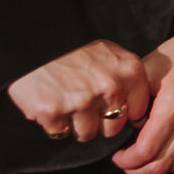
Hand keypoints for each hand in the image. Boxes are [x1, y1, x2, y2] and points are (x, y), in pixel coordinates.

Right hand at [7, 39, 149, 142]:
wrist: (36, 40)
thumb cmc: (75, 50)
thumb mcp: (110, 54)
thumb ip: (125, 79)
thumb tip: (136, 112)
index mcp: (129, 71)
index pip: (137, 112)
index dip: (122, 113)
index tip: (109, 107)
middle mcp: (110, 87)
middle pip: (113, 129)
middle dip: (99, 123)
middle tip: (84, 105)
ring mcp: (82, 101)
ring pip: (87, 134)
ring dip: (76, 124)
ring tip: (66, 101)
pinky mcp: (54, 112)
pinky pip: (60, 132)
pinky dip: (54, 123)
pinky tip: (51, 102)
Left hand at [111, 23, 173, 173]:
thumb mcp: (150, 68)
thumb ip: (134, 99)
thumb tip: (127, 125)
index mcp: (173, 104)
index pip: (147, 150)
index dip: (128, 161)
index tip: (119, 157)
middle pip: (163, 164)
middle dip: (139, 170)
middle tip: (129, 164)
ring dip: (162, 167)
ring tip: (151, 159)